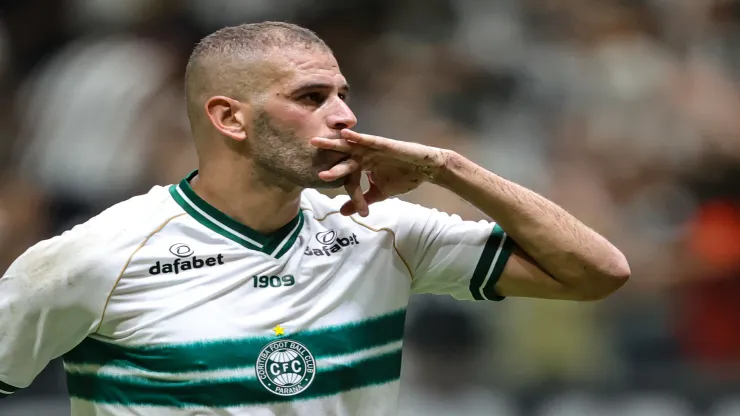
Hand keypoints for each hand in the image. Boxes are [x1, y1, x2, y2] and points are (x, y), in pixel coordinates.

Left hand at [310, 129, 448, 215]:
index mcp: (363, 164)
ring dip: (334, 143)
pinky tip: (345, 134)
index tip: (311, 173)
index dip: (329, 169)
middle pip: (341, 152)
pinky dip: (357, 137)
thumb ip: (361, 200)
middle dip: (325, 150)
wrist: (426, 171)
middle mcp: (365, 154)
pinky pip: (368, 140)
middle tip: (306, 147)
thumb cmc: (404, 177)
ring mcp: (374, 148)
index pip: (342, 166)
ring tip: (316, 141)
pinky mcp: (384, 145)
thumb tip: (343, 212)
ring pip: (350, 146)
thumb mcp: (379, 194)